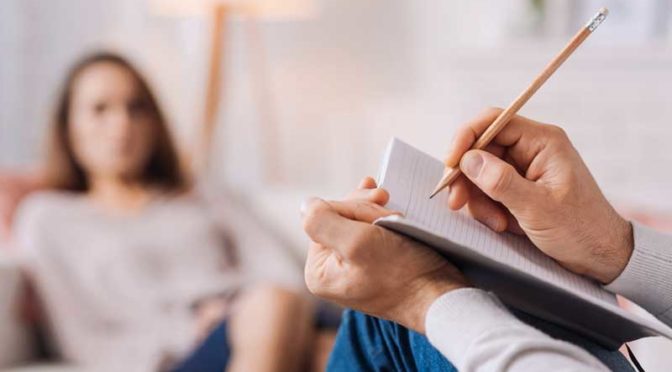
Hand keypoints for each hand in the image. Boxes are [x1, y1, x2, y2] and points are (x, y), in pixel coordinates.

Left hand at [302, 177, 467, 332]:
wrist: (441, 296)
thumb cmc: (403, 273)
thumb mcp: (357, 242)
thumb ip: (322, 221)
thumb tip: (305, 204)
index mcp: (318, 271)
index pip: (324, 217)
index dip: (352, 206)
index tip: (379, 205)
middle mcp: (331, 272)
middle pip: (338, 218)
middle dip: (365, 208)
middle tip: (388, 203)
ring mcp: (352, 268)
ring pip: (356, 221)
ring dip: (376, 212)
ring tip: (396, 214)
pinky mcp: (373, 265)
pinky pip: (370, 232)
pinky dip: (382, 219)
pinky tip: (390, 210)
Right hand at [445, 107, 632, 282]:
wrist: (601, 257)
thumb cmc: (581, 230)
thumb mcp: (538, 208)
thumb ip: (501, 182)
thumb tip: (468, 160)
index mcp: (543, 142)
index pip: (493, 122)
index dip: (466, 138)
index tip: (450, 163)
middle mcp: (531, 149)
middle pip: (481, 148)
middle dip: (467, 177)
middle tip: (457, 203)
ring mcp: (523, 169)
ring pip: (480, 172)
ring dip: (478, 198)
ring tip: (495, 223)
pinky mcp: (518, 188)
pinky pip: (487, 189)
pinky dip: (486, 207)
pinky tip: (500, 224)